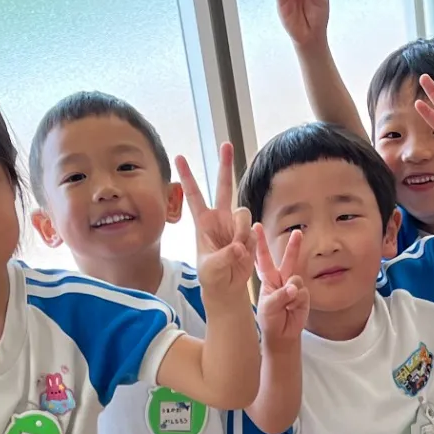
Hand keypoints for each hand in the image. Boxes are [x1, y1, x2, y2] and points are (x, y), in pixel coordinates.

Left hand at [180, 147, 253, 291]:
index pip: (194, 195)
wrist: (227, 288)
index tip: (179, 157)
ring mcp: (235, 225)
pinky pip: (253, 231)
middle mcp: (220, 218)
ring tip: (236, 251)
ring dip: (241, 231)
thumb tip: (239, 246)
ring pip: (243, 213)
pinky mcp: (249, 234)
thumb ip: (225, 256)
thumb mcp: (211, 269)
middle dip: (225, 165)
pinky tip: (244, 255)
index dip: (188, 176)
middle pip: (224, 186)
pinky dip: (250, 243)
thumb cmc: (212, 277)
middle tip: (226, 145)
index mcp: (203, 222)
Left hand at [254, 224, 310, 344]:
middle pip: (288, 259)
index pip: (263, 258)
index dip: (260, 243)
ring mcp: (294, 286)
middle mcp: (282, 279)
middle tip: (298, 232)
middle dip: (293, 246)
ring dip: (291, 290)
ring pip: (296, 278)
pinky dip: (297, 302)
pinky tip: (292, 309)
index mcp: (268, 278)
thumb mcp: (267, 307)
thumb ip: (279, 296)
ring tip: (286, 304)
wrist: (282, 335)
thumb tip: (294, 288)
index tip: (256, 227)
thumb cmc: (269, 319)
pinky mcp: (303, 296)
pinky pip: (302, 293)